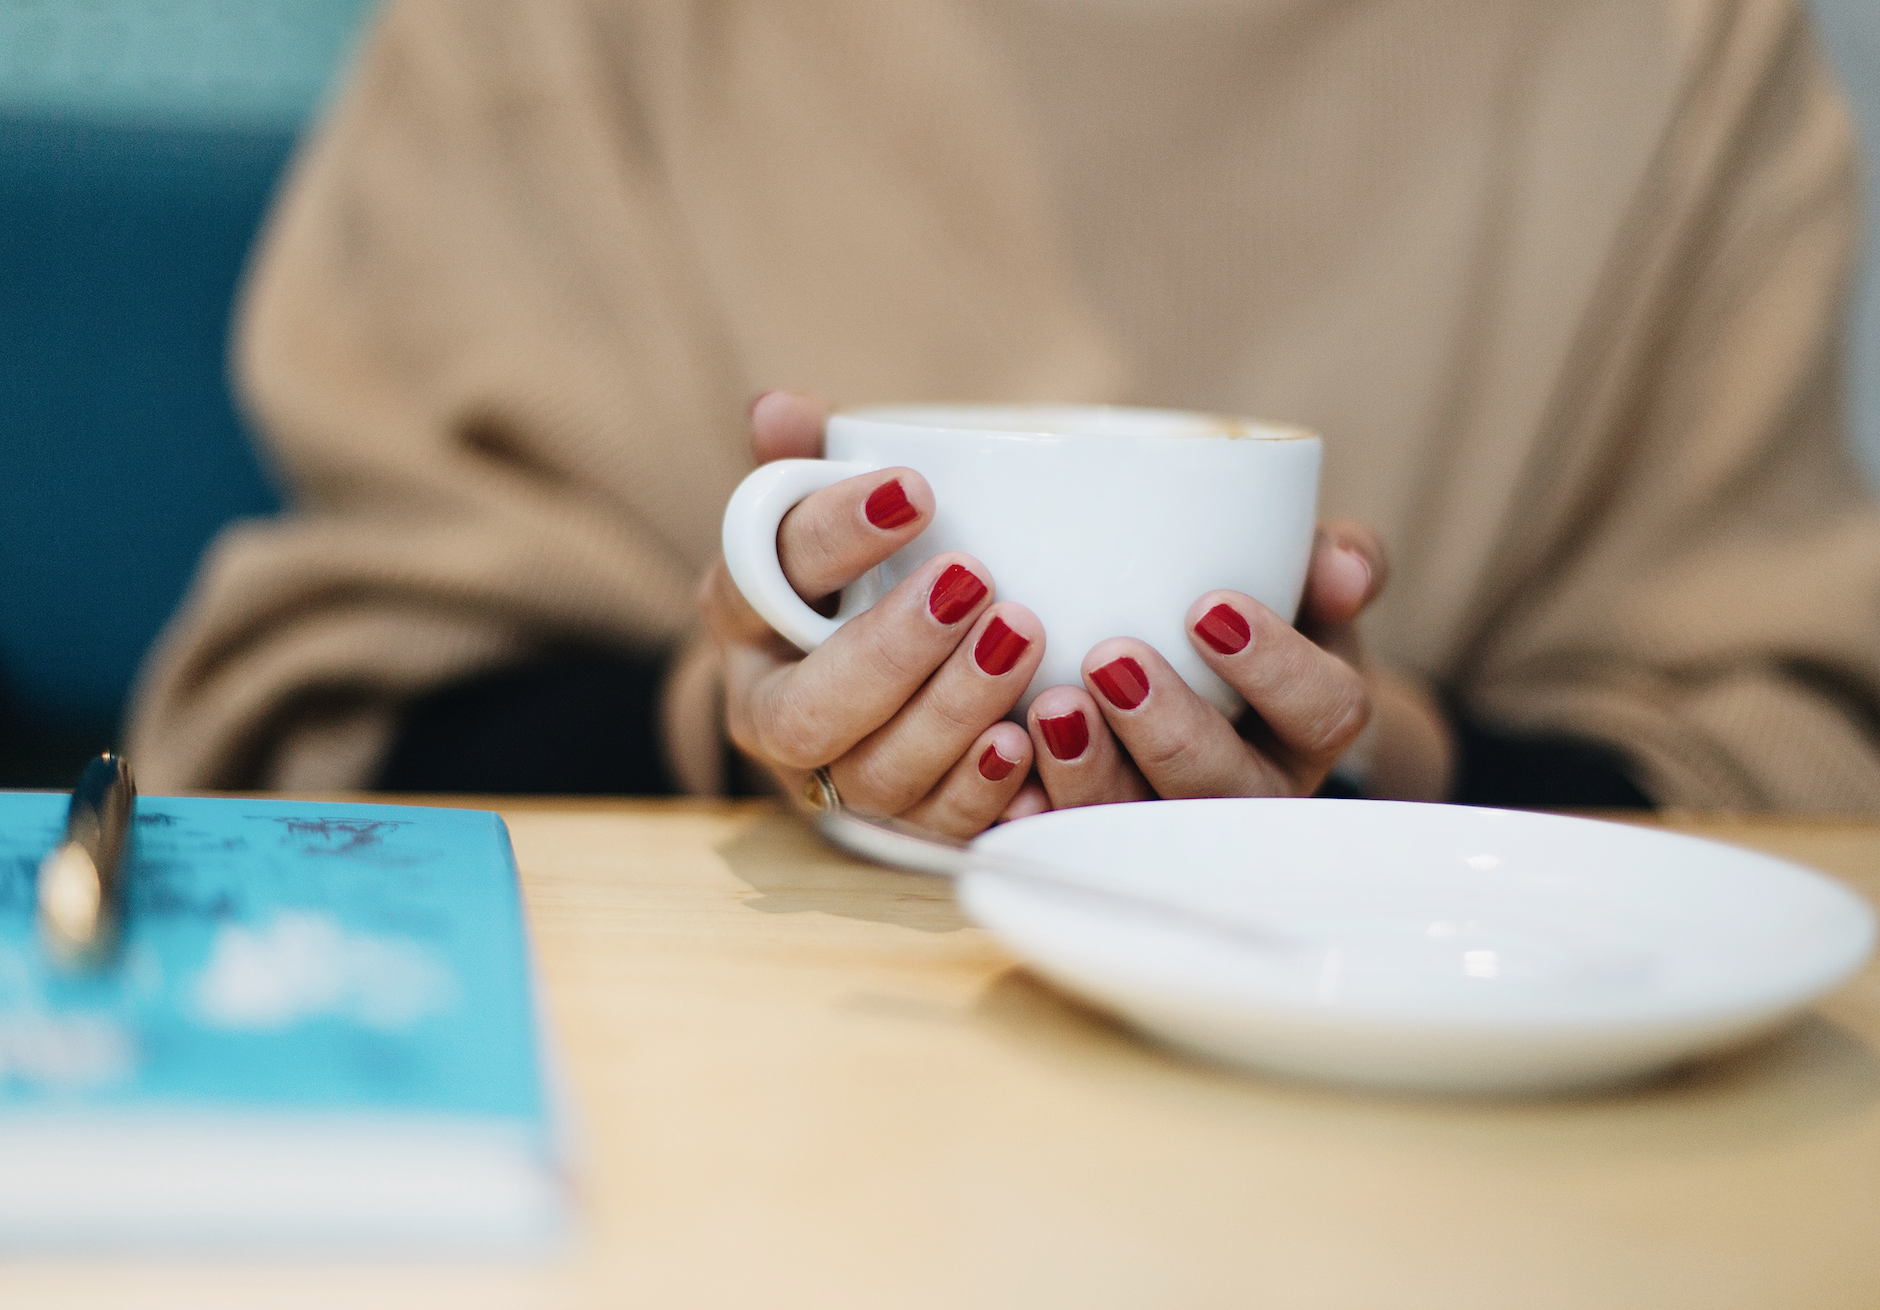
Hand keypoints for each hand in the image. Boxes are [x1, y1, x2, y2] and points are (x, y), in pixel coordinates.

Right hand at [699, 392, 1044, 835]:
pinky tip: (1028, 744)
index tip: (914, 488)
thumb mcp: (822, 513)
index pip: (761, 576)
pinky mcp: (895, 830)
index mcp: (741, 617)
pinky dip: (981, 794)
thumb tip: (779, 407)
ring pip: (872, 776)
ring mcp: (831, 782)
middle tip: (974, 578)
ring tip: (1021, 637)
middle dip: (890, 651)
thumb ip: (806, 462)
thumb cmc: (854, 580)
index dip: (832, 535)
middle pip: (805, 711)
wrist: (870, 691)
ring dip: (950, 713)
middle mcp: (770, 712)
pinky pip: (931, 831)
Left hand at [1023, 523, 1453, 805]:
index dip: (1276, 669)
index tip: (1208, 608)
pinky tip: (1000, 768)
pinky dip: (1032, 812)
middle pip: (1227, 787)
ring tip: (1051, 708)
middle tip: (1110, 659)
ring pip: (1142, 824)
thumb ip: (1328, 561)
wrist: (1196, 671)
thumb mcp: (1300, 580)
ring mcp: (1175, 824)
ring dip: (1093, 773)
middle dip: (1170, 730)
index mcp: (1309, 726)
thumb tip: (1346, 570)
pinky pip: (1067, 844)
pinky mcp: (1098, 841)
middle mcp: (1251, 790)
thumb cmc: (1252, 612)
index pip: (1324, 713)